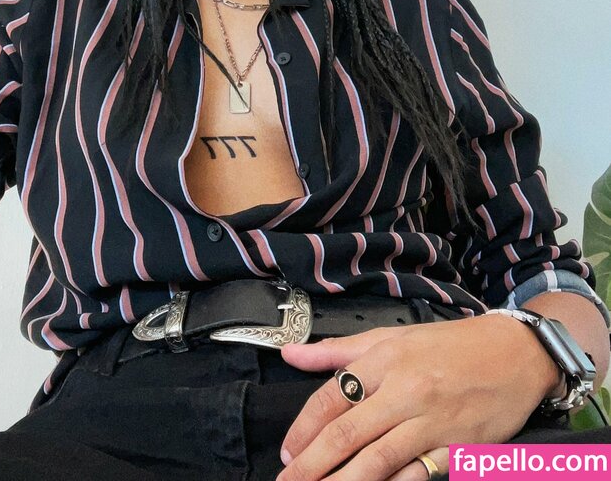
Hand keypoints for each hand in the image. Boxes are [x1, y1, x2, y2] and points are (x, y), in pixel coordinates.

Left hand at [277, 315, 559, 480]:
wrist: (516, 354)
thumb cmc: (449, 345)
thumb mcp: (392, 337)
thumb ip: (338, 350)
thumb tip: (290, 353)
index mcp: (385, 359)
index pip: (333, 397)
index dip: (305, 428)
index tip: (287, 451)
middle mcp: (405, 390)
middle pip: (349, 433)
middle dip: (314, 464)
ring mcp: (432, 422)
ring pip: (378, 460)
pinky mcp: (458, 449)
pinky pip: (418, 475)